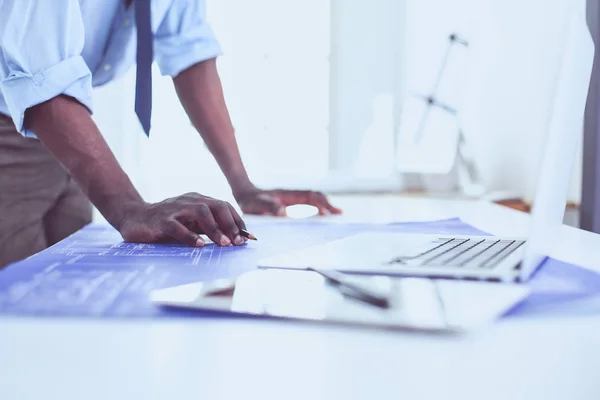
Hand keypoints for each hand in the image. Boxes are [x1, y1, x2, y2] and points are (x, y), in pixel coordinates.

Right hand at [118, 193, 246, 246]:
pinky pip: (177, 226)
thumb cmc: (168, 223)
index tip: (247, 237)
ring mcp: (176, 209)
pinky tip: (199, 245)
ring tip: (224, 244)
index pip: (224, 206)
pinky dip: (189, 236)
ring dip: (215, 229)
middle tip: (238, 242)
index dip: (237, 221)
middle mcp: (189, 201)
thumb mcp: (192, 224)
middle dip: (230, 224)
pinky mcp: (161, 220)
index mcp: (199, 200)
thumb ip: (210, 228)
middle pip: (216, 206)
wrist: (135, 217)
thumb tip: (234, 239)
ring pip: (201, 213)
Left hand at [235, 189, 341, 215]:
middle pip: (315, 195)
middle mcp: (293, 194)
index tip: (327, 213)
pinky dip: (317, 206)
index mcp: (288, 195)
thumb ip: (269, 207)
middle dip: (327, 203)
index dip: (320, 203)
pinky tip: (321, 213)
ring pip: (313, 198)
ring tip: (335, 212)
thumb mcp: (257, 204)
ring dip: (325, 204)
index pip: (309, 197)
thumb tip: (283, 212)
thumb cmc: (251, 200)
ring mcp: (292, 197)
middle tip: (339, 213)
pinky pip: (308, 202)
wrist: (245, 194)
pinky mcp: (290, 202)